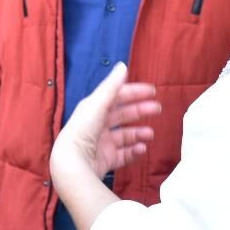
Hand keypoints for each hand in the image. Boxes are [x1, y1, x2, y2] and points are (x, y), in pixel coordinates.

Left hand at [51, 63, 161, 183]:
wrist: (73, 163)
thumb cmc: (83, 130)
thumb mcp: (98, 105)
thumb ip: (112, 86)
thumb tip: (123, 66)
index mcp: (93, 109)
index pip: (116, 97)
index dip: (134, 92)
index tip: (152, 91)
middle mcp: (97, 125)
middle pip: (122, 115)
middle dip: (140, 111)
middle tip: (157, 109)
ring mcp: (102, 143)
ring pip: (125, 136)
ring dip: (139, 133)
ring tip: (149, 134)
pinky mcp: (105, 160)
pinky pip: (123, 155)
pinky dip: (134, 151)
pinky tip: (141, 148)